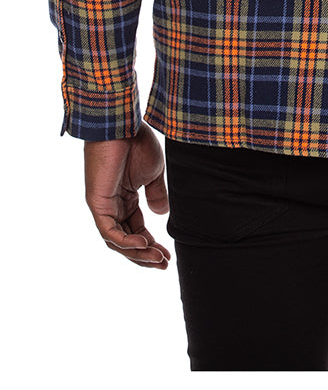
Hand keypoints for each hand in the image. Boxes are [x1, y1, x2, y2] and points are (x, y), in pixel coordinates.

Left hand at [84, 122, 170, 268]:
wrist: (123, 125)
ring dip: (137, 253)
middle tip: (163, 265)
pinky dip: (125, 241)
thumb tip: (161, 215)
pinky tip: (144, 244)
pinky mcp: (97, 203)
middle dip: (145, 255)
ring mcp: (103, 206)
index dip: (151, 245)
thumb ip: (156, 194)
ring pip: (117, 241)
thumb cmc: (137, 142)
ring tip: (157, 259)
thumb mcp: (153, 173)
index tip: (168, 255)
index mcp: (125, 199)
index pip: (135, 230)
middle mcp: (112, 205)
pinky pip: (109, 231)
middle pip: (126, 241)